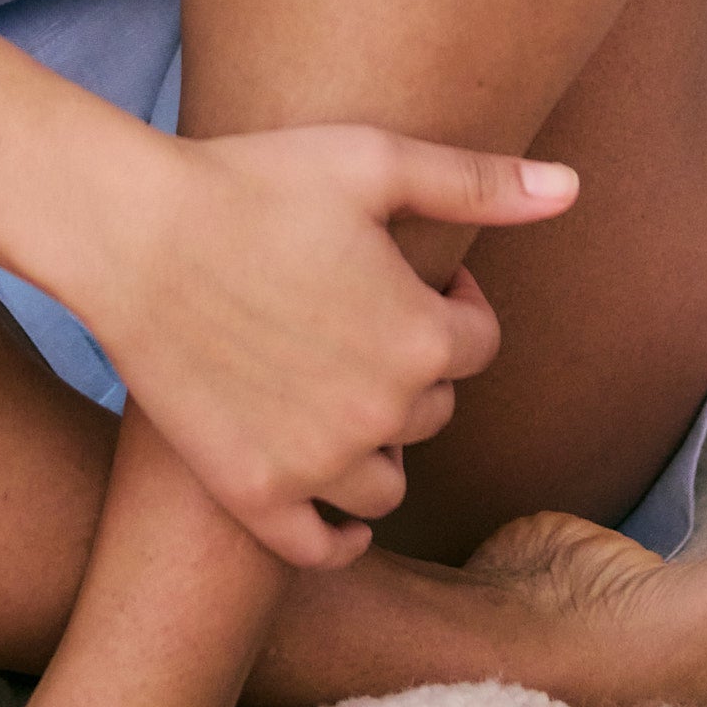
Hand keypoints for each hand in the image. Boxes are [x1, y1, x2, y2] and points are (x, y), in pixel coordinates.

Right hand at [76, 124, 577, 568]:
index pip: (477, 343)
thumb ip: (480, 181)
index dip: (450, 301)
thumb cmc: (252, 180)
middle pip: (433, 409)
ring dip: (378, 443)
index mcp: (420, 336)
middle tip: (355, 313)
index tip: (409, 271)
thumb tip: (573, 188)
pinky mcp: (254, 492)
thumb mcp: (372, 161)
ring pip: (388, 482)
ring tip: (334, 385)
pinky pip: (322, 546)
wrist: (133, 231)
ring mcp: (316, 463)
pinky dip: (337, 532)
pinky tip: (330, 493)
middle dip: (411, 365)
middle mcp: (380, 414)